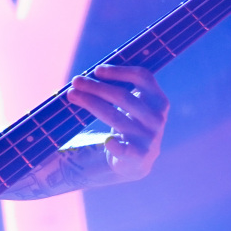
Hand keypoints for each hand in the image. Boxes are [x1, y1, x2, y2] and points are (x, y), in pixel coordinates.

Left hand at [63, 64, 167, 185]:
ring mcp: (150, 137)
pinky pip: (124, 149)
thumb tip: (84, 78)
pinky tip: (106, 141)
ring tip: (72, 95)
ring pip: (116, 117)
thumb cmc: (130, 123)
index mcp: (158, 100)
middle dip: (96, 87)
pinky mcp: (139, 156)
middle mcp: (156, 117)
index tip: (96, 70)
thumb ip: (118, 90)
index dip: (119, 71)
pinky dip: (115, 145)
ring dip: (91, 104)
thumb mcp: (132, 105)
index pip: (142, 77)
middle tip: (76, 80)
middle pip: (123, 96)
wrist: (138, 160)